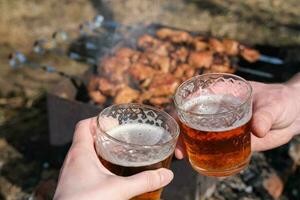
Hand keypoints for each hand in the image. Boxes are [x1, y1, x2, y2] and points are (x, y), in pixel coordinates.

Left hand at [54, 118, 173, 199]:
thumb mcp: (119, 189)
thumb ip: (143, 181)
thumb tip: (166, 175)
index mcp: (80, 152)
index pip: (84, 125)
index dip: (98, 119)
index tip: (114, 122)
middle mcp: (72, 160)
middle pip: (86, 137)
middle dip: (104, 135)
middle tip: (121, 136)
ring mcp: (71, 173)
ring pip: (85, 152)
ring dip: (100, 149)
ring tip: (118, 152)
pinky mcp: (73, 184)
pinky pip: (83, 166)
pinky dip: (96, 164)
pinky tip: (109, 173)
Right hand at [174, 75, 299, 157]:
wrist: (292, 116)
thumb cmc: (280, 101)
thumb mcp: (273, 105)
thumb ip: (265, 116)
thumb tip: (258, 130)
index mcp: (221, 93)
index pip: (194, 98)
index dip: (180, 109)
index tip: (175, 123)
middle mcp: (216, 109)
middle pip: (190, 118)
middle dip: (179, 132)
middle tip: (178, 149)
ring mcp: (221, 125)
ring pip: (197, 134)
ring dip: (187, 145)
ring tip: (183, 157)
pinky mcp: (228, 140)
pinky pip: (212, 147)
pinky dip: (202, 154)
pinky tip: (198, 162)